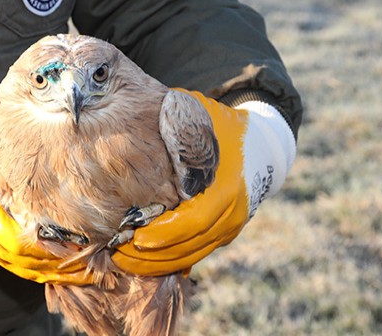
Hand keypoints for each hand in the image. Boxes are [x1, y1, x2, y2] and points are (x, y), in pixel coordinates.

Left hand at [112, 89, 295, 275]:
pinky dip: (170, 260)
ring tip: (125, 263)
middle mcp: (231, 214)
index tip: (134, 236)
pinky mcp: (224, 233)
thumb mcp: (200, 116)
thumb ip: (174, 122)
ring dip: (159, 263)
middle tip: (119, 256)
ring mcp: (230, 227)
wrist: (262, 145)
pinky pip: (196, 252)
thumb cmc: (222, 127)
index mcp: (226, 188)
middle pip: (189, 246)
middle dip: (153, 256)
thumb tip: (136, 121)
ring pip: (192, 255)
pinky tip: (144, 262)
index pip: (193, 221)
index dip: (164, 233)